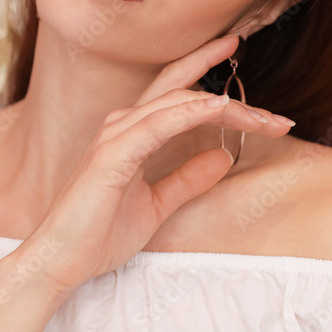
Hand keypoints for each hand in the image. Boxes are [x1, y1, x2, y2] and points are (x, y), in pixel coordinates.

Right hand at [4, 34, 294, 296]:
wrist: (60, 263)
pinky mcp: (112, 154)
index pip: (178, 94)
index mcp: (133, 133)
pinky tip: (218, 108)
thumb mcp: (156, 205)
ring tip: (263, 119)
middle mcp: (124, 125)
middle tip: (271, 102)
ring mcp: (116, 136)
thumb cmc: (97, 234)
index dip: (209, 73)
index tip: (246, 68)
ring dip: (224, 106)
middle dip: (230, 92)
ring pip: (179, 103)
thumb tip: (222, 157)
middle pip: (184, 91)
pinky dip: (191, 113)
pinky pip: (159, 125)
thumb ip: (186, 179)